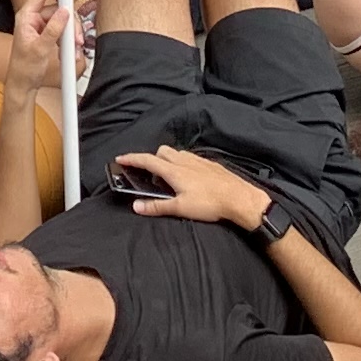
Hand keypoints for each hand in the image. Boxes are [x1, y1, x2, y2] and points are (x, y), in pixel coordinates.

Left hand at [6, 0, 67, 95]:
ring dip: (72, 34)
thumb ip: (53, 29)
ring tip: (75, 48)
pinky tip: (71, 52)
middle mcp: (34, 20)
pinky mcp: (49, 37)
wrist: (24, 85)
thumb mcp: (40, 48)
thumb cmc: (24, 68)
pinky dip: (70, 41)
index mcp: (26, 17)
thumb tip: (64, 12)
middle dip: (70, 23)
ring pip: (63, 22)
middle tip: (76, 37)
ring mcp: (42, 28)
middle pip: (58, 10)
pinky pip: (64, 32)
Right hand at [116, 144, 265, 227]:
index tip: (121, 158)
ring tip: (168, 176)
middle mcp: (184, 161)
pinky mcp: (209, 164)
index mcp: (174, 171)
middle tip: (149, 174)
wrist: (238, 198)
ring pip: (176, 153)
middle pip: (161, 151)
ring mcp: (198, 160)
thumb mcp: (180, 208)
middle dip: (151, 158)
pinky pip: (190, 157)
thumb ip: (157, 206)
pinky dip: (182, 162)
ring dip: (167, 160)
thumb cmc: (209, 203)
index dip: (132, 158)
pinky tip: (189, 176)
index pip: (147, 160)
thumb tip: (136, 206)